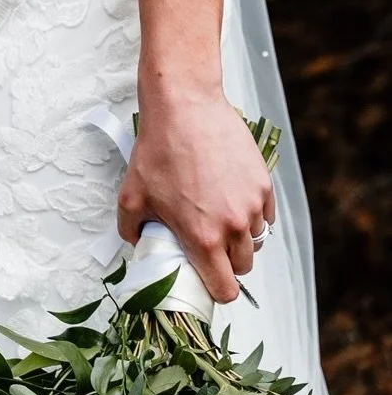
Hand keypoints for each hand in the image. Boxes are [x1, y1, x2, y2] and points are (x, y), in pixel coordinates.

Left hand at [118, 89, 274, 303]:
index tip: (207, 279)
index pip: (225, 290)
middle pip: (242, 267)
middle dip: (226, 261)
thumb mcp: (130, 194)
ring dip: (239, 236)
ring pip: (255, 240)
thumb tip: (139, 244)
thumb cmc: (158, 148)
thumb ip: (132, 229)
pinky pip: (265, 215)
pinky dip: (252, 213)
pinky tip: (230, 196)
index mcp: (203, 238)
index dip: (216, 289)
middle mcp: (234, 226)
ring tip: (216, 213)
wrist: (185, 104)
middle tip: (207, 241)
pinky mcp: (263, 183)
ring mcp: (253, 204)